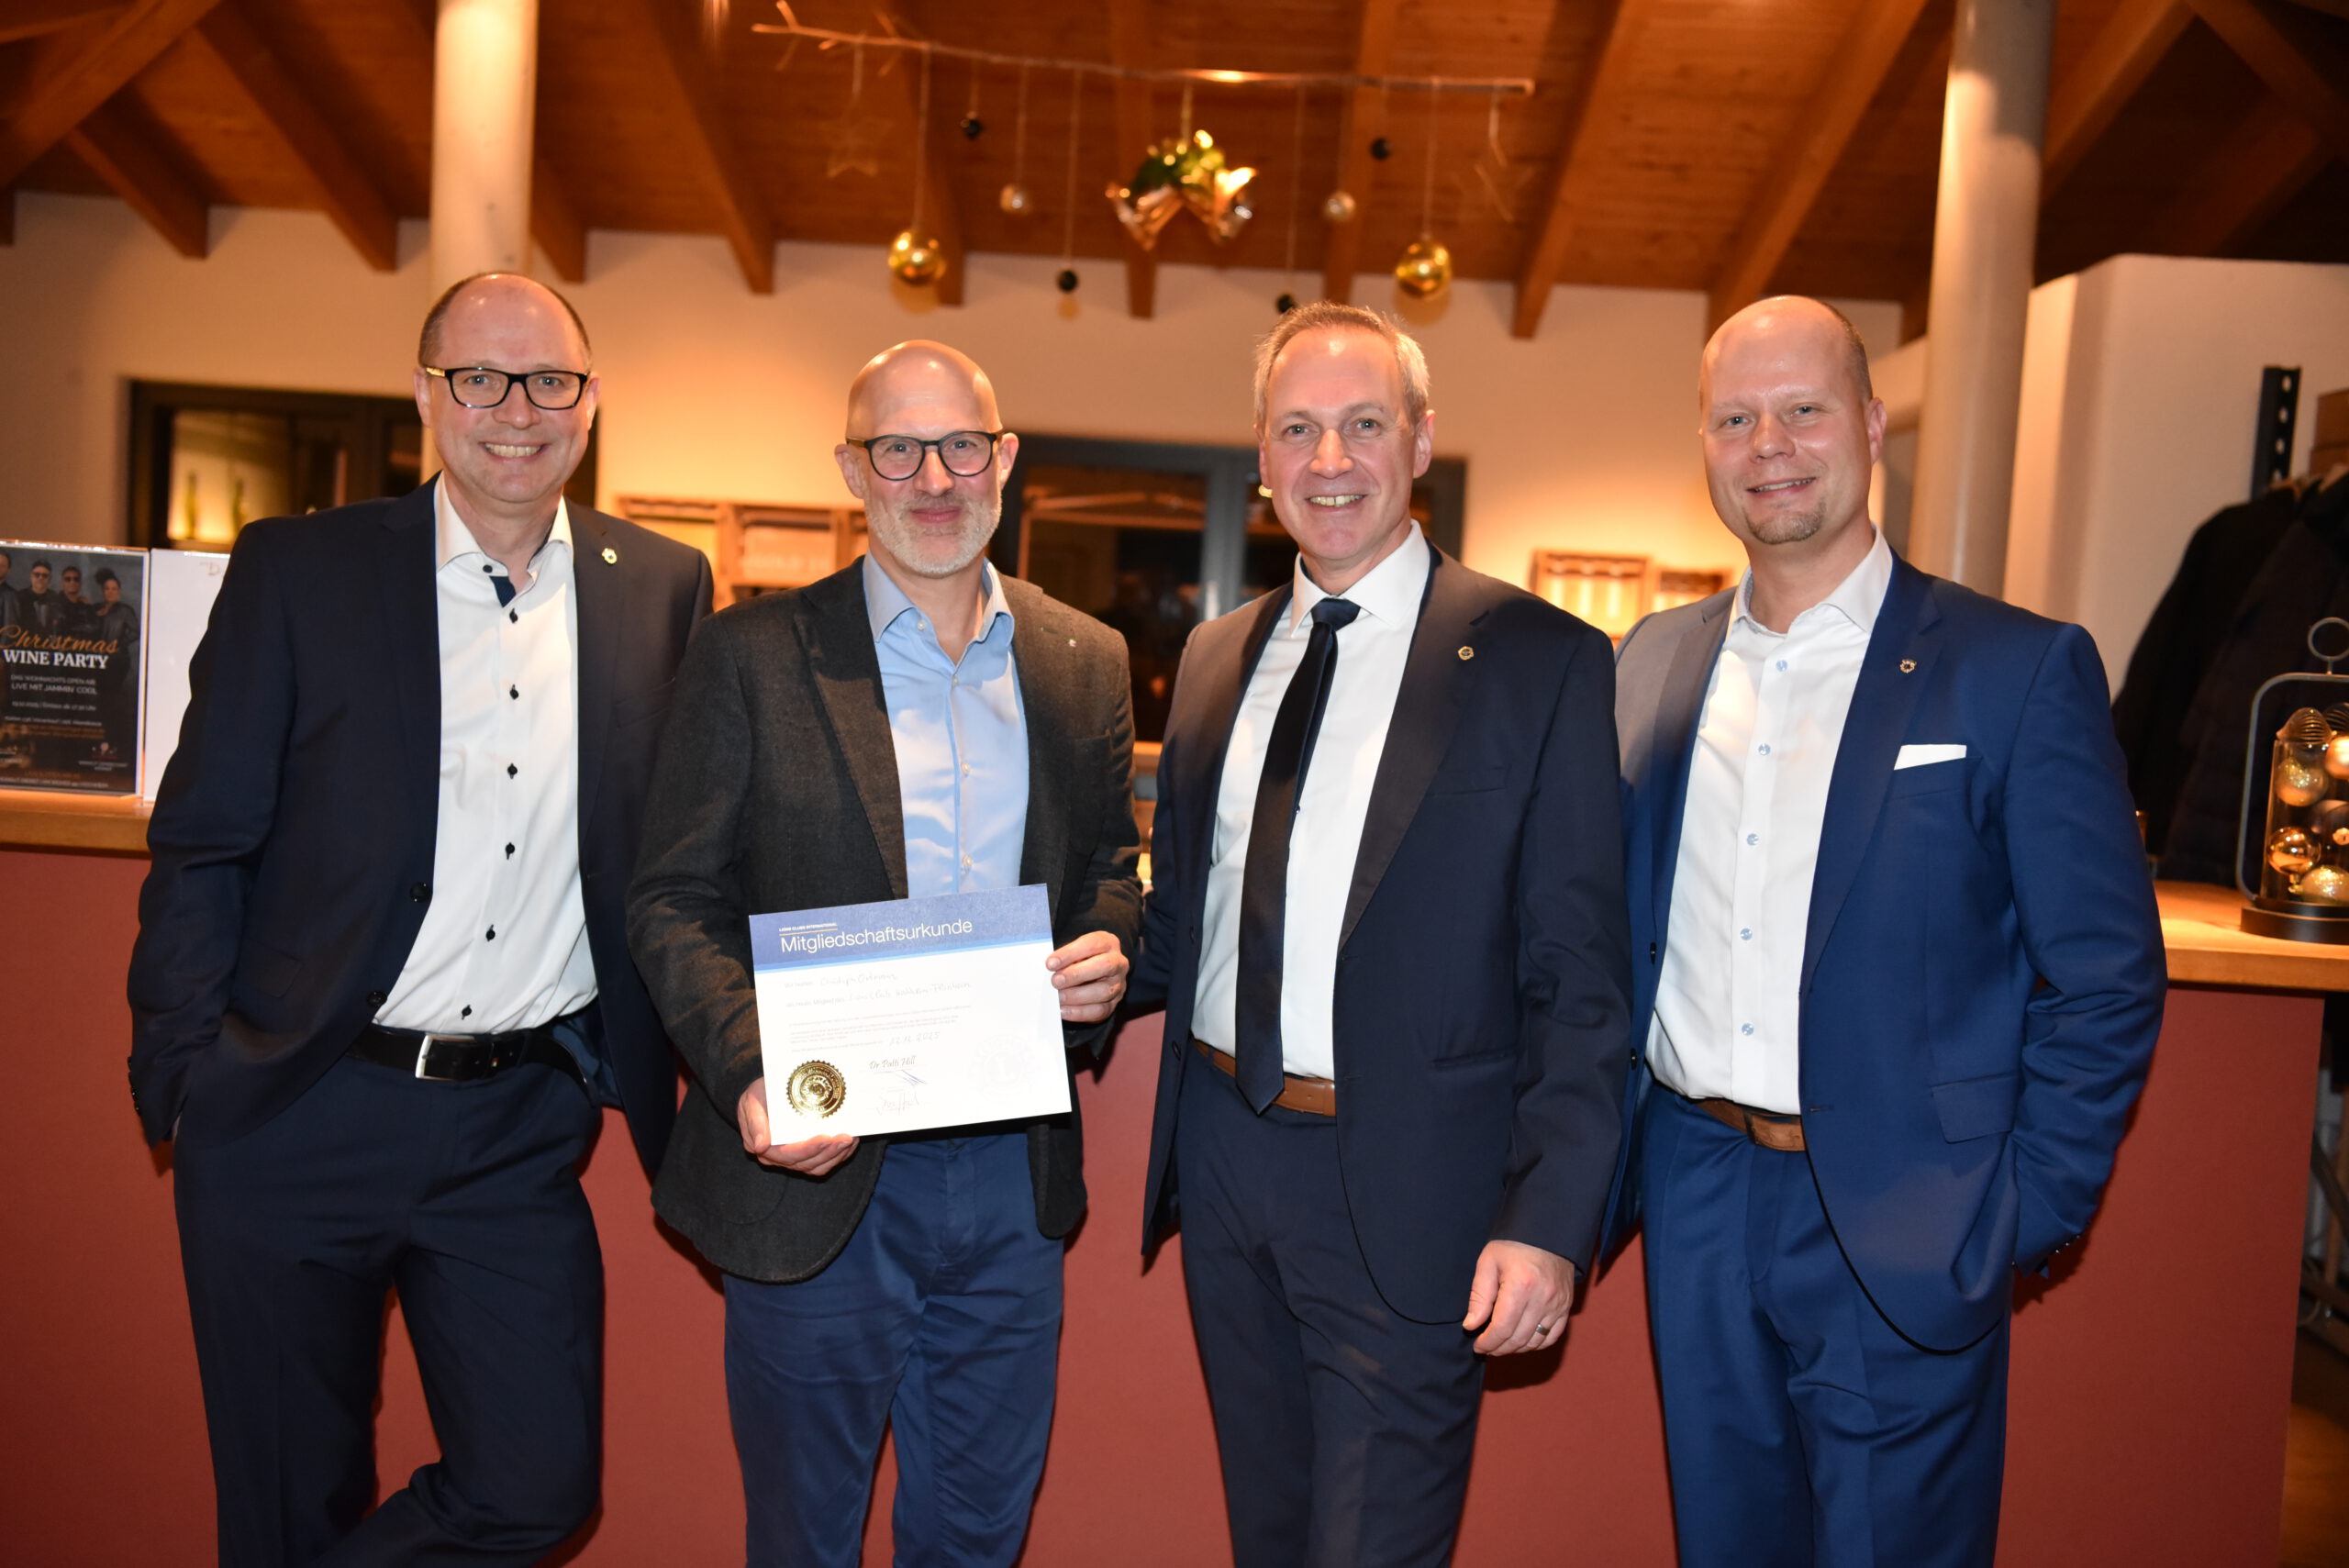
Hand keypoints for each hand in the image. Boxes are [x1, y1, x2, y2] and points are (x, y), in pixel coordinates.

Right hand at [736, 1078, 858, 1175]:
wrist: (763, 1095)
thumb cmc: (757, 1096)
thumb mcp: (750, 1102)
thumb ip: (755, 1122)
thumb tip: (761, 1145)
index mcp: (765, 1148)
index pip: (790, 1155)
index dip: (810, 1148)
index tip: (827, 1137)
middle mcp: (779, 1158)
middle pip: (807, 1163)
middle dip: (829, 1152)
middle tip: (846, 1138)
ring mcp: (793, 1158)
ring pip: (818, 1166)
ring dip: (837, 1156)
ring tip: (851, 1140)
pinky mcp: (806, 1155)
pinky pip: (823, 1162)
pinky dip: (838, 1155)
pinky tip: (850, 1143)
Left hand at [1047, 930, 1127, 1023]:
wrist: (1095, 973)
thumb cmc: (1081, 959)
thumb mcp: (1075, 950)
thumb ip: (1065, 957)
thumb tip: (1050, 968)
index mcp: (1107, 943)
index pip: (1091, 944)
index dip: (1070, 954)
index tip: (1051, 963)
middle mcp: (1118, 962)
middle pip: (1104, 965)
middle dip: (1077, 974)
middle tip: (1056, 981)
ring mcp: (1118, 984)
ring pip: (1103, 991)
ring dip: (1077, 996)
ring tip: (1059, 997)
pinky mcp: (1114, 1003)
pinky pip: (1100, 1010)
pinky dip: (1079, 1012)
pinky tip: (1063, 1010)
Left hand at [1461, 1239, 1575, 1355]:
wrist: (1547, 1232)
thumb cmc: (1513, 1245)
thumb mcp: (1488, 1262)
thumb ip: (1479, 1296)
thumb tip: (1471, 1325)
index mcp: (1520, 1286)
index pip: (1502, 1328)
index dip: (1488, 1342)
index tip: (1478, 1345)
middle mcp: (1542, 1298)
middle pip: (1518, 1338)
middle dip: (1499, 1348)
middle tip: (1487, 1347)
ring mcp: (1558, 1304)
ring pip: (1535, 1341)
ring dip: (1516, 1348)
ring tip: (1502, 1345)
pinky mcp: (1567, 1306)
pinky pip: (1553, 1336)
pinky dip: (1536, 1344)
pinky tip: (1523, 1341)